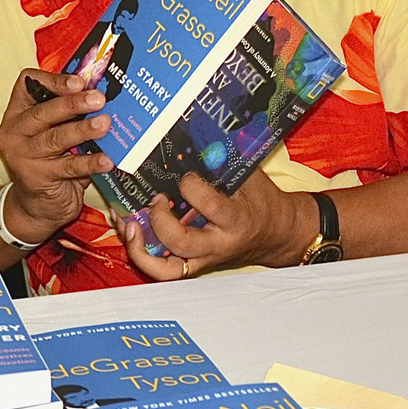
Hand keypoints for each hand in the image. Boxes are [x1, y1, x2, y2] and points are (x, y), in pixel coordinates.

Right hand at [0, 69, 114, 243]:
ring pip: (56, 138)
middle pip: (43, 112)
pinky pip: (68, 167)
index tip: (79, 81)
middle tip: (98, 99)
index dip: (53, 81)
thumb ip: (67, 115)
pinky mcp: (37, 179)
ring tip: (105, 124)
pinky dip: (89, 162)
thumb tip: (101, 94)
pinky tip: (106, 159)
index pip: (28, 85)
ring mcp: (23, 157)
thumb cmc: (49, 161)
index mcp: (17, 113)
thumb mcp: (52, 132)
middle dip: (73, 103)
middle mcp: (15, 132)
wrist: (35, 207)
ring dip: (83, 130)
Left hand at [121, 170, 314, 279]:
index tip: (186, 176)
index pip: (210, 206)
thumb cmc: (262, 202)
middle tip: (156, 199)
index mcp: (236, 219)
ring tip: (130, 226)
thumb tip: (196, 138)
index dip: (191, 187)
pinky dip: (144, 255)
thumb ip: (224, 162)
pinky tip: (133, 234)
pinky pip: (165, 270)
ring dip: (141, 250)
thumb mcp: (250, 177)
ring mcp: (204, 259)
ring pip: (167, 270)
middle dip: (159, 220)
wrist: (277, 235)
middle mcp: (218, 244)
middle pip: (180, 242)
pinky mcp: (195, 265)